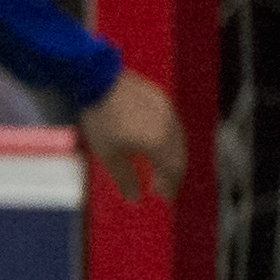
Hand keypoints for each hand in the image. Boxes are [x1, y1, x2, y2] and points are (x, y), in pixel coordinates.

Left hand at [76, 71, 185, 203]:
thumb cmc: (101, 120)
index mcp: (160, 143)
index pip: (173, 171)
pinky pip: (172, 125)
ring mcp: (168, 110)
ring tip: (158, 167)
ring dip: (171, 157)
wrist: (99, 80)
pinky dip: (168, 140)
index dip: (171, 187)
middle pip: (180, 156)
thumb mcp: (108, 154)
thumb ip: (125, 178)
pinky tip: (154, 143)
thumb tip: (135, 199)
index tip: (164, 198)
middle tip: (161, 186)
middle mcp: (170, 127)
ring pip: (178, 140)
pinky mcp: (161, 99)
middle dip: (173, 174)